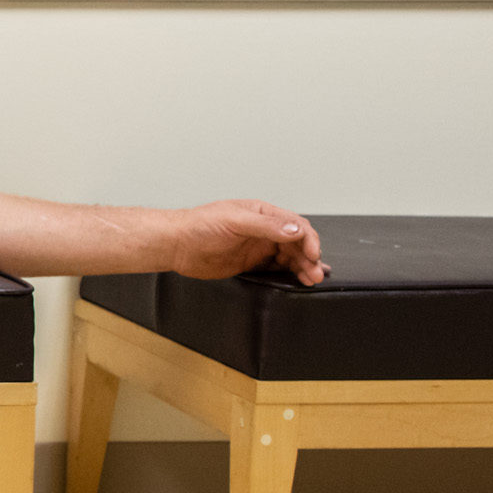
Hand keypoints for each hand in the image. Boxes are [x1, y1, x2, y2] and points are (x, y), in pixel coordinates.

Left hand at [169, 200, 327, 285]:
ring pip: (290, 257)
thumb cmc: (199, 225)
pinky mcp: (250, 263)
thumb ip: (266, 226)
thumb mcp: (235, 220)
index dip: (308, 239)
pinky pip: (277, 268)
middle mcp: (263, 229)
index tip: (313, 254)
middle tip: (316, 272)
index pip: (295, 225)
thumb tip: (295, 229)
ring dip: (303, 267)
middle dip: (309, 257)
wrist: (176, 245)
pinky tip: (300, 279)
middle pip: (297, 243)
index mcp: (262, 213)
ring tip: (312, 279)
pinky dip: (291, 273)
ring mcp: (257, 247)